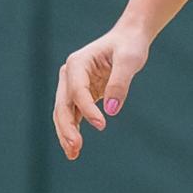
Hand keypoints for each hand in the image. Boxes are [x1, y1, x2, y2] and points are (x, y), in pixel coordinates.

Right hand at [52, 25, 151, 159]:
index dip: (88, 109)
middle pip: (63, 105)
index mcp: (78, 63)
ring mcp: (73, 85)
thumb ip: (120, 83)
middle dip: (67, 128)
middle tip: (76, 148)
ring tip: (73, 154)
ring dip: (67, 133)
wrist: (129, 38)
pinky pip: (74, 114)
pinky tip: (75, 148)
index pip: (78, 91)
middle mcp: (70, 74)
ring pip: (64, 113)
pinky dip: (73, 130)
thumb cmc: (129, 45)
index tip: (102, 124)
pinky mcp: (81, 94)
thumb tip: (111, 110)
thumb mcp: (129, 60)